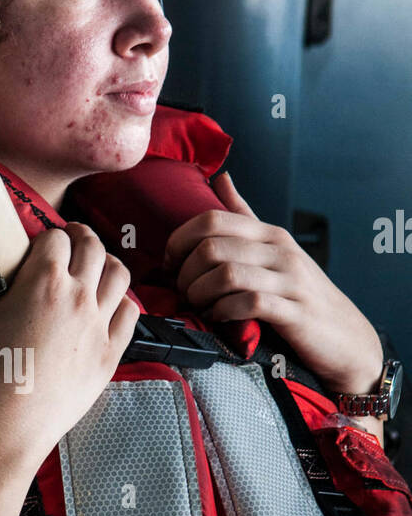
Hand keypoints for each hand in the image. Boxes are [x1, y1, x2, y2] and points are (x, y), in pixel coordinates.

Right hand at [0, 223, 139, 459]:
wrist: (6, 423)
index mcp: (43, 280)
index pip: (55, 237)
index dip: (48, 236)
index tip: (41, 243)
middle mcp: (78, 296)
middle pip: (93, 247)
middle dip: (81, 237)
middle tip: (70, 241)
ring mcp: (98, 325)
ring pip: (119, 275)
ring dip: (107, 263)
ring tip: (95, 266)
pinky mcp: (110, 353)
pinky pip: (129, 314)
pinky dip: (122, 302)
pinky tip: (110, 304)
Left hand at [162, 171, 383, 394]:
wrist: (345, 337)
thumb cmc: (300, 294)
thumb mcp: (275, 250)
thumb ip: (245, 216)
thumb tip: (220, 178)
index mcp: (269, 234)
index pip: (212, 219)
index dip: (179, 240)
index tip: (170, 264)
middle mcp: (280, 251)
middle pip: (212, 247)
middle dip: (185, 272)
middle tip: (182, 291)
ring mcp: (289, 280)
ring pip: (227, 274)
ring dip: (200, 293)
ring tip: (199, 305)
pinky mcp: (294, 312)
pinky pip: (248, 303)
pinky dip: (224, 312)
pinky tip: (218, 318)